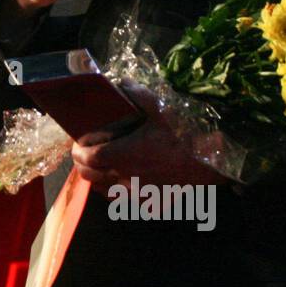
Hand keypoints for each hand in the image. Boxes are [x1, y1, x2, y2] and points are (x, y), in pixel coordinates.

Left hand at [70, 81, 229, 191]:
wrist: (207, 164)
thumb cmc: (180, 136)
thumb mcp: (159, 111)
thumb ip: (138, 95)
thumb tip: (121, 83)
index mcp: (121, 156)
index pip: (87, 158)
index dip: (78, 151)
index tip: (79, 143)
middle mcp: (123, 178)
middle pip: (88, 175)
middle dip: (82, 164)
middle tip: (85, 154)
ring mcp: (134, 194)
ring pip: (102, 189)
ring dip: (96, 178)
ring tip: (100, 166)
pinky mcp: (146, 203)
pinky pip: (120, 200)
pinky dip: (114, 190)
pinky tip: (119, 180)